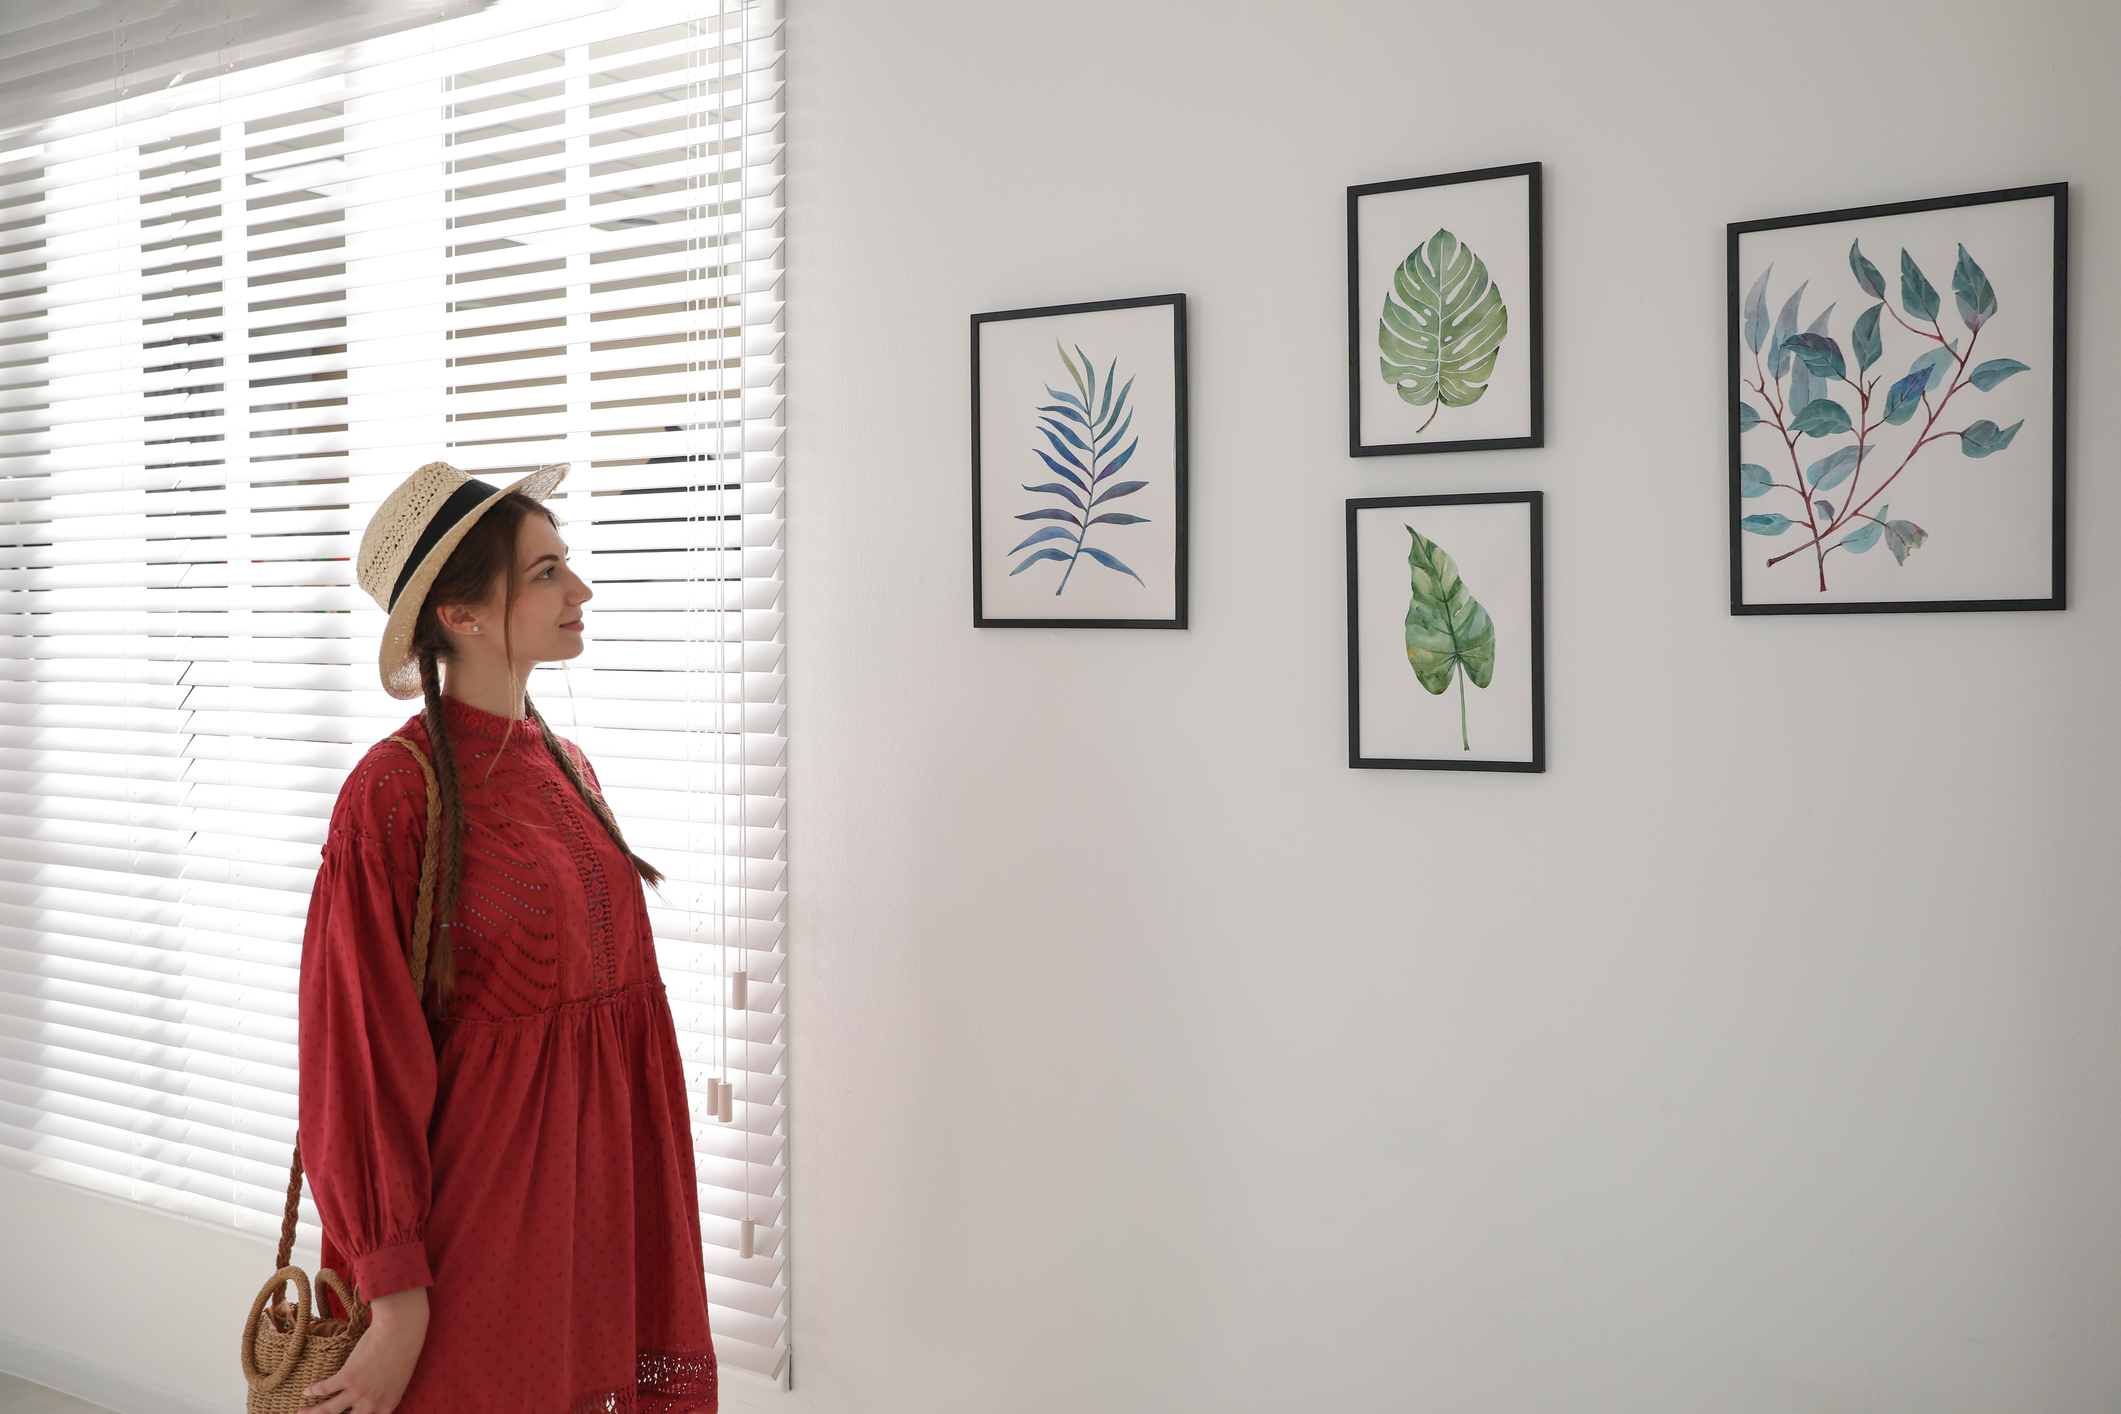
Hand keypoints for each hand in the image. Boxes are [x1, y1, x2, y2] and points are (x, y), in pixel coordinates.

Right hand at [302, 1286, 427, 1413]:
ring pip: (329, 1409)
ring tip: (301, 1412)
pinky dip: (314, 1390)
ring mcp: (359, 1392)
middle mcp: (372, 1404)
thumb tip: (376, 1392)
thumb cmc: (405, 1350)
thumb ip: (386, 1391)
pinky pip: (325, 1388)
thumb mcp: (399, 1379)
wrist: (401, 1331)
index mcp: (387, 1406)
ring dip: (313, 1411)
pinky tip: (307, 1391)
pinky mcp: (348, 1377)